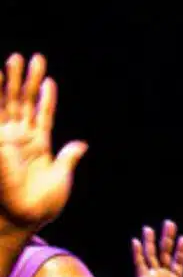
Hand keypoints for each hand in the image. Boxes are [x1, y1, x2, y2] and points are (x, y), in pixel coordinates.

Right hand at [0, 53, 87, 232]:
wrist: (24, 218)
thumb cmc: (42, 205)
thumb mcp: (61, 177)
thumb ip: (68, 158)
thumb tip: (81, 144)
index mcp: (39, 147)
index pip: (42, 115)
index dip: (46, 98)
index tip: (50, 80)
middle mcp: (21, 139)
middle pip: (24, 102)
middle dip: (28, 80)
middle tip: (35, 57)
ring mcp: (8, 138)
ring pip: (10, 103)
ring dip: (13, 80)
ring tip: (17, 58)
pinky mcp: (0, 142)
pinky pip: (0, 115)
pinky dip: (1, 97)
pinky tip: (1, 77)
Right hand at [131, 220, 182, 276]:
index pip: (178, 263)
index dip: (181, 251)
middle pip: (165, 254)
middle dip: (167, 239)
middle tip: (169, 223)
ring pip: (152, 257)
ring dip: (151, 242)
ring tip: (150, 227)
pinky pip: (139, 266)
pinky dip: (137, 254)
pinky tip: (135, 241)